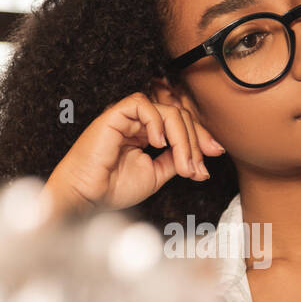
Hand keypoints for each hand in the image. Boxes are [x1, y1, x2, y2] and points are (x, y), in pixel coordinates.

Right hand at [43, 92, 224, 215]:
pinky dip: (156, 122)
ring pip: (167, 111)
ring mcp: (127, 118)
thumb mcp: (155, 175)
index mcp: (146, 135)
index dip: (199, 139)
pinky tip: (159, 144)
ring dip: (182, 138)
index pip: (180, 127)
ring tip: (183, 164)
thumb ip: (174, 161)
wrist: (87, 197)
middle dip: (196, 140)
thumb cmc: (112, 189)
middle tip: (199, 166)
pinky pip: (142, 104)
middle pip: (179, 117)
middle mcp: (138, 124)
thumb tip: (199, 159)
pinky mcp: (114, 114)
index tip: (213, 157)